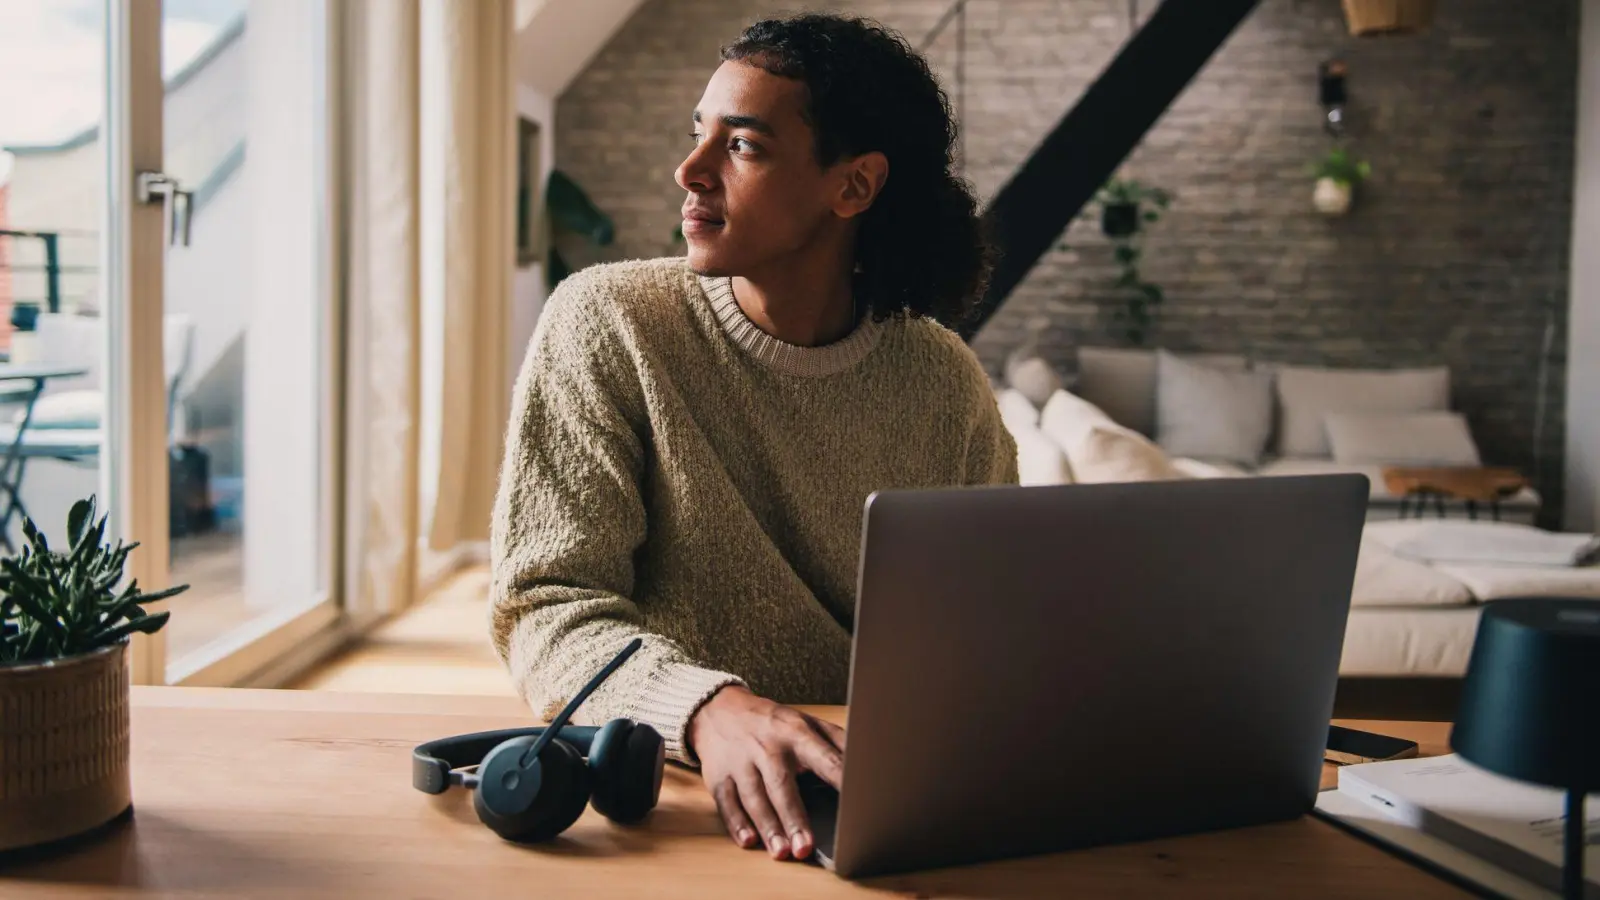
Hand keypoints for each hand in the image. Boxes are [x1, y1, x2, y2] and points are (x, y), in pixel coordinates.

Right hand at [687, 685, 845, 860]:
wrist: (718, 709)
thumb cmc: (771, 722)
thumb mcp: (805, 721)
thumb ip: (836, 741)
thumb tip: (868, 760)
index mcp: (795, 732)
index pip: (822, 758)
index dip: (838, 778)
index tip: (854, 800)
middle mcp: (767, 747)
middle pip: (781, 785)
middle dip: (794, 817)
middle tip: (807, 845)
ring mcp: (740, 762)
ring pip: (754, 798)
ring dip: (768, 826)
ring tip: (782, 852)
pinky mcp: (719, 777)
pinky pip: (727, 804)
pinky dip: (737, 824)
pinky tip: (749, 841)